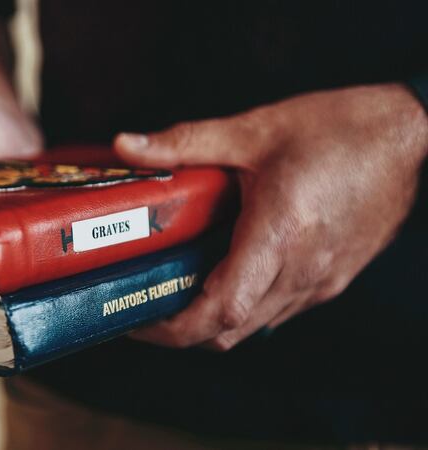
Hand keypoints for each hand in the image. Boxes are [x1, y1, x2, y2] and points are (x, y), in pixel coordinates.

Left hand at [115, 84, 427, 350]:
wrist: (409, 134)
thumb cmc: (339, 128)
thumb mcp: (253, 129)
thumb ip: (184, 141)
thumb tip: (127, 145)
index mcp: (279, 234)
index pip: (219, 310)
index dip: (172, 328)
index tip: (138, 320)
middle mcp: (303, 270)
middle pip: (230, 332)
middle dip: (181, 332)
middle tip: (146, 308)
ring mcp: (322, 281)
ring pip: (255, 327)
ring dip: (212, 322)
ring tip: (179, 293)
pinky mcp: (334, 279)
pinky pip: (279, 311)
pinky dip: (245, 308)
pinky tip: (227, 277)